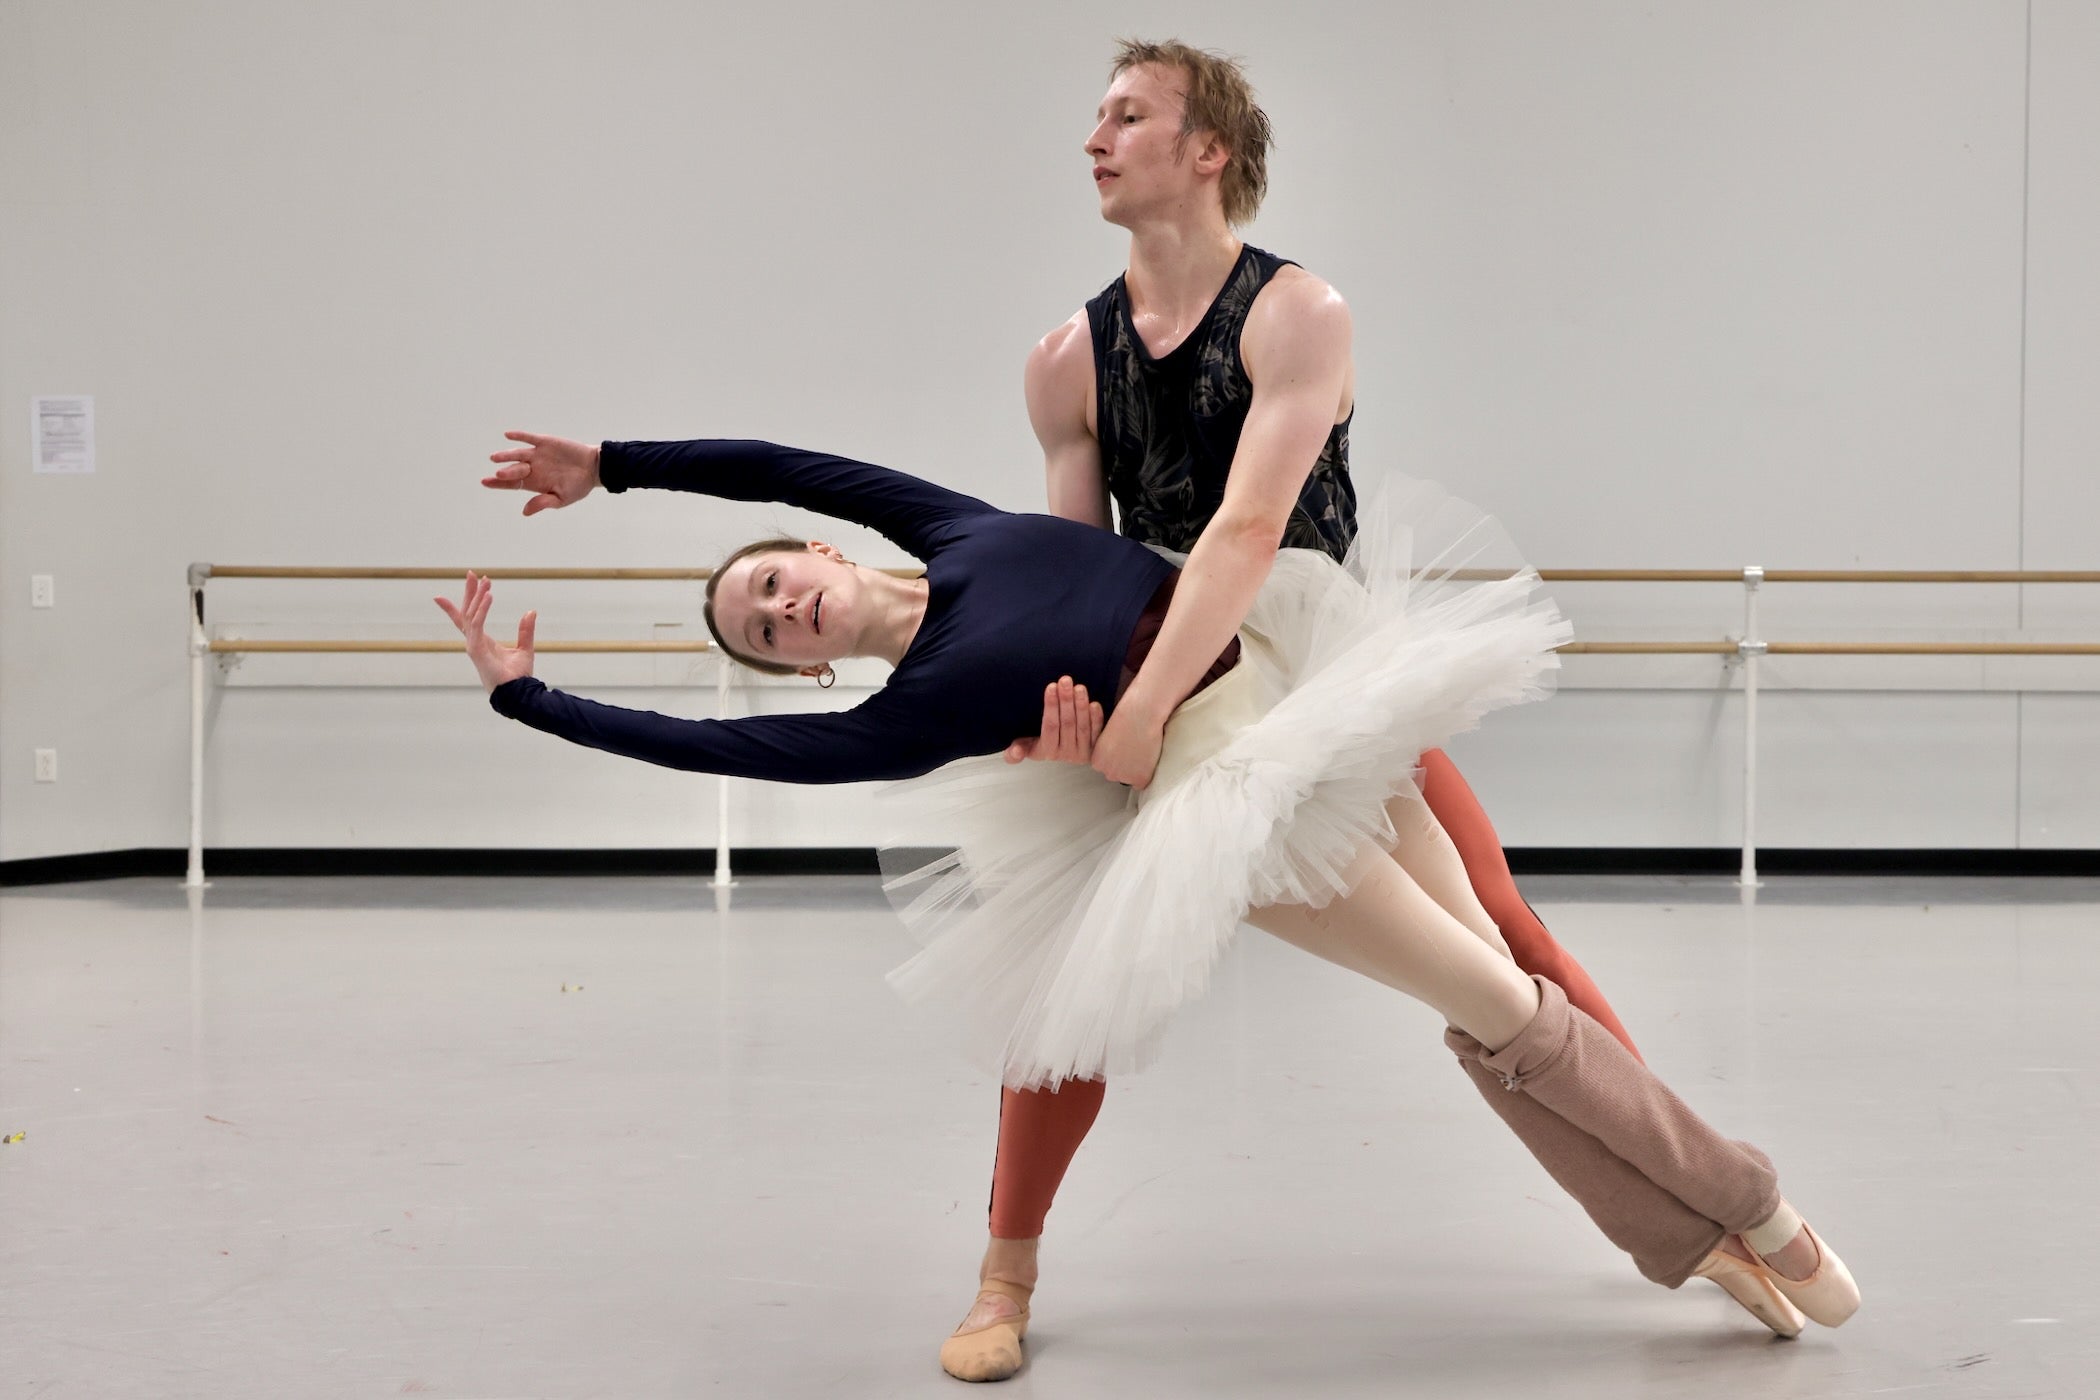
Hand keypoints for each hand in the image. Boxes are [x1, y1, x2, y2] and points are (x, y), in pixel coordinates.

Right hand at [433, 571, 536, 692]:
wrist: (519, 694)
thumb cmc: (518, 676)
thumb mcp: (525, 648)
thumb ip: (526, 631)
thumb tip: (531, 611)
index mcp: (482, 641)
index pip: (467, 619)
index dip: (462, 603)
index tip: (462, 587)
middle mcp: (475, 642)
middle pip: (466, 612)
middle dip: (469, 592)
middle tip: (472, 573)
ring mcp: (473, 646)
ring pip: (471, 615)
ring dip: (477, 596)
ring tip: (485, 580)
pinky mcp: (477, 650)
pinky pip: (477, 625)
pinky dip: (482, 609)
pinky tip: (489, 596)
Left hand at [483, 431, 601, 515]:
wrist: (594, 468)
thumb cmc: (578, 486)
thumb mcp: (561, 498)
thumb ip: (543, 502)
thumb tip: (525, 512)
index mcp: (535, 483)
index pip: (512, 483)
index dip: (498, 483)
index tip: (485, 482)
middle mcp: (533, 468)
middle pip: (514, 469)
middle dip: (506, 472)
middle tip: (499, 475)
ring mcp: (538, 455)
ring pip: (518, 454)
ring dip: (506, 455)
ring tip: (495, 458)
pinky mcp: (545, 443)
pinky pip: (529, 438)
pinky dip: (519, 436)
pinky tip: (508, 435)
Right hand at [1003, 677, 1101, 764]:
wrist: (1063, 749)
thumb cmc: (1041, 742)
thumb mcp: (1026, 747)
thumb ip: (1016, 751)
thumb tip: (1015, 752)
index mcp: (1047, 751)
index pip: (1050, 726)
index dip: (1051, 706)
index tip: (1051, 686)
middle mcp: (1066, 753)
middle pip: (1067, 723)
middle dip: (1066, 700)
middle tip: (1065, 680)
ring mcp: (1082, 752)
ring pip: (1082, 726)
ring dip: (1081, 705)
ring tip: (1078, 687)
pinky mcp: (1096, 749)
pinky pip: (1098, 732)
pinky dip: (1096, 718)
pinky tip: (1094, 703)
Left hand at [1090, 701, 1165, 788]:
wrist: (1140, 715)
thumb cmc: (1125, 717)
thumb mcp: (1108, 736)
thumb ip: (1108, 751)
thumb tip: (1116, 758)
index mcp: (1097, 761)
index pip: (1107, 768)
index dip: (1117, 757)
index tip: (1124, 747)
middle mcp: (1107, 772)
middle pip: (1117, 774)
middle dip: (1126, 765)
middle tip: (1135, 748)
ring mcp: (1124, 777)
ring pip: (1130, 778)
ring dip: (1136, 769)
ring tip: (1142, 750)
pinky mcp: (1139, 778)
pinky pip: (1142, 782)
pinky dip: (1147, 772)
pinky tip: (1148, 757)